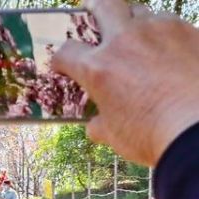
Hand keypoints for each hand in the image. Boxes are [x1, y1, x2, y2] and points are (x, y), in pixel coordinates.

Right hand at [52, 0, 198, 166]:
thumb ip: (100, 123)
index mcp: (99, 68)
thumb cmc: (153, 136)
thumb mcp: (115, 136)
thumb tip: (96, 124)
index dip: (63, 59)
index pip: (67, 52)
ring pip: (142, 12)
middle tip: (95, 16)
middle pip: (104, 5)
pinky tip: (171, 56)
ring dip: (136, 24)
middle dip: (95, 9)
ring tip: (140, 43)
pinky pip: (173, 26)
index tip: (66, 65)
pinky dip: (167, 38)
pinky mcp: (192, 32)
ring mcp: (161, 31)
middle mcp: (126, 40)